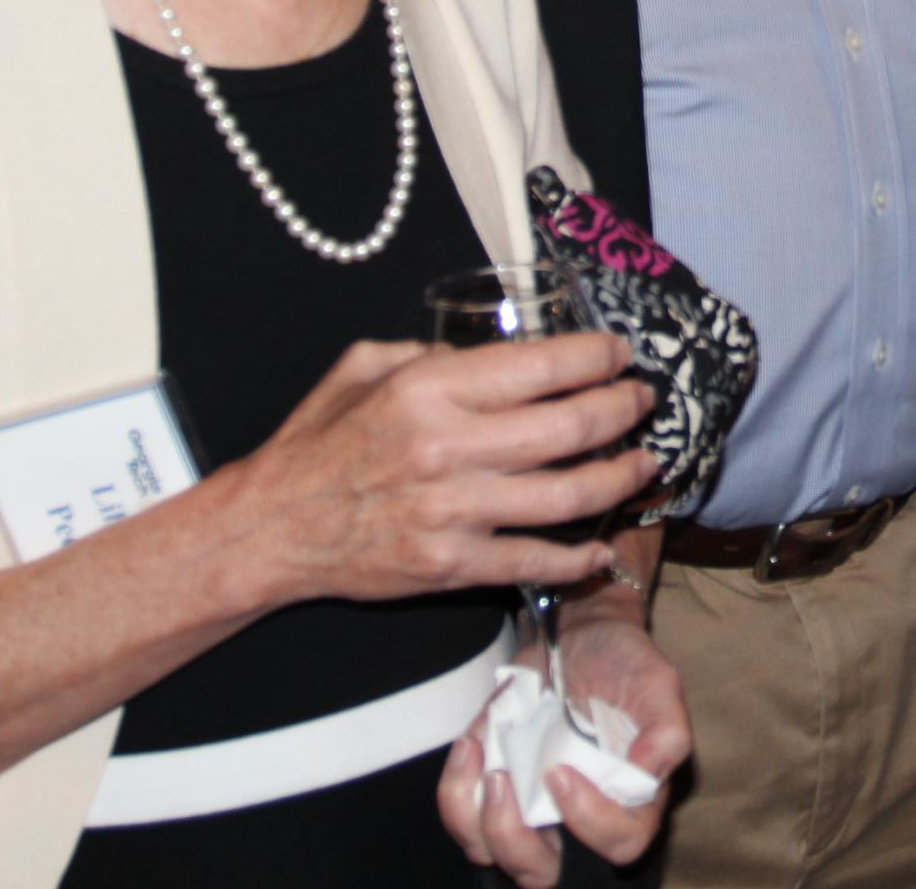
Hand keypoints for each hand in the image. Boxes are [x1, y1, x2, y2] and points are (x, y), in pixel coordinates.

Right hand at [228, 334, 657, 605]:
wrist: (271, 528)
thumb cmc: (319, 442)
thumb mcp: (365, 366)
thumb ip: (432, 352)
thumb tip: (495, 350)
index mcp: (428, 391)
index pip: (539, 366)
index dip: (594, 359)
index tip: (617, 355)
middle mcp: (447, 449)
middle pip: (570, 428)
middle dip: (623, 410)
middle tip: (642, 401)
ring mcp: (454, 513)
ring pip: (567, 495)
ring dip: (620, 478)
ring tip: (644, 462)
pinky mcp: (452, 566)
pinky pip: (534, 560)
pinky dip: (578, 556)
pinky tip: (603, 545)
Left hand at [437, 611, 687, 884]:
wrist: (580, 634)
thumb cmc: (624, 663)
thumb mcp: (657, 686)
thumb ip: (666, 731)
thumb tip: (650, 771)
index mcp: (629, 804)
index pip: (618, 846)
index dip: (590, 824)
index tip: (562, 773)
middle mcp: (578, 818)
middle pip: (543, 873)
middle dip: (513, 841)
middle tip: (502, 782)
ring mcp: (532, 808)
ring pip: (492, 853)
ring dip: (474, 816)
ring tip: (479, 755)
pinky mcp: (496, 790)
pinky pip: (464, 816)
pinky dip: (456, 788)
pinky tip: (470, 745)